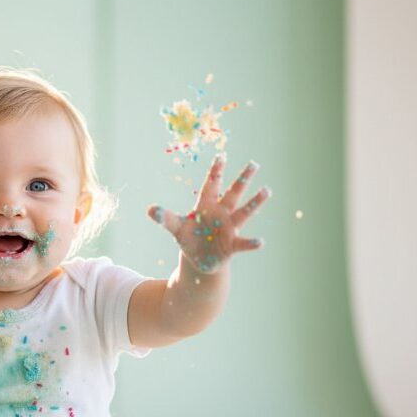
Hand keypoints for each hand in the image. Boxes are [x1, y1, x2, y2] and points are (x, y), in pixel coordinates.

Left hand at [147, 154, 270, 272]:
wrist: (199, 260)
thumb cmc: (189, 239)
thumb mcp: (175, 228)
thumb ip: (165, 218)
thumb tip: (150, 209)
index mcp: (206, 206)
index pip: (211, 185)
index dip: (215, 172)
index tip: (222, 155)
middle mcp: (221, 214)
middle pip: (233, 193)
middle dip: (242, 179)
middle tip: (254, 163)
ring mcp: (229, 228)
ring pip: (244, 213)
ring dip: (254, 202)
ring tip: (266, 190)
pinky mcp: (232, 245)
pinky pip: (243, 243)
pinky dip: (251, 243)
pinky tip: (260, 242)